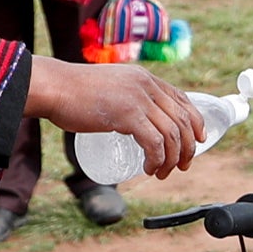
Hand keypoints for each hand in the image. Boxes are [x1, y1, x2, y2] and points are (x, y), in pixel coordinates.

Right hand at [23, 56, 198, 176]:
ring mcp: (139, 99)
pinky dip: (157, 159)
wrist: (53, 87)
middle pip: (183, 119)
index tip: (199, 139)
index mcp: (145, 78)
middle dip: (188, 147)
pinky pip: (155, 142)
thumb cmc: (74, 93)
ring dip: (172, 159)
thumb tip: (132, 118)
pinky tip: (149, 169)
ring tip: (161, 173)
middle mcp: (147, 86)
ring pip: (172, 134)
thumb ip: (124, 96)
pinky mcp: (128, 114)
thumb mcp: (110, 88)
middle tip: (182, 166)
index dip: (195, 121)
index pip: (182, 99)